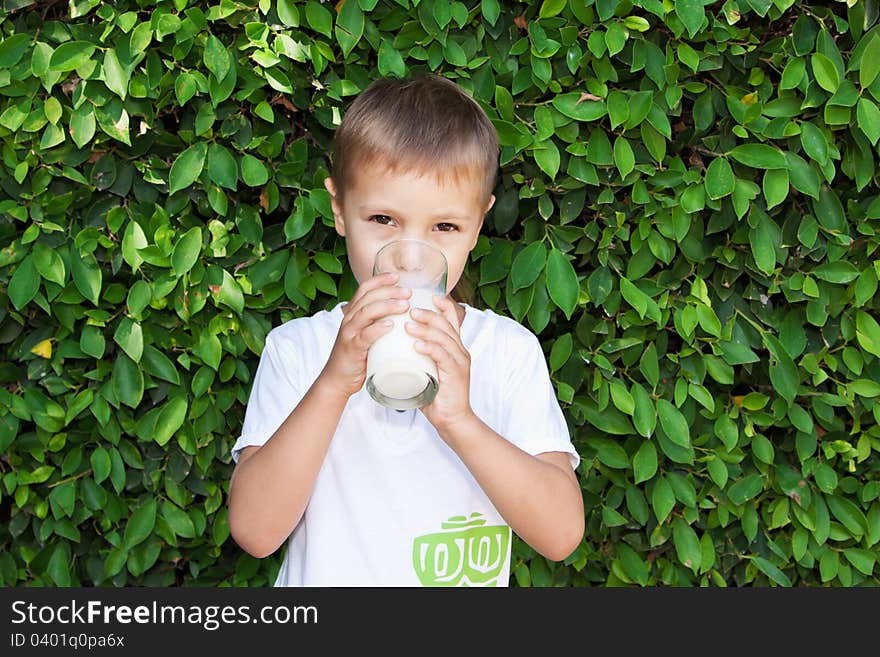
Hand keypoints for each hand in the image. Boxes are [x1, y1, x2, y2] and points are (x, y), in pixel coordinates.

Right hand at [319, 272, 410, 398]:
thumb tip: (404, 314)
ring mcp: (349, 334)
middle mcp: (349, 320)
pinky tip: (390, 325)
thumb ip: (379, 323)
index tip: (397, 276)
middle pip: (368, 297)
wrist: (337, 379)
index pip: (364, 289)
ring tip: (404, 305)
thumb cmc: (357, 356)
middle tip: (408, 292)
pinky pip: (365, 336)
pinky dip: (377, 329)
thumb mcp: (366, 334)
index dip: (380, 280)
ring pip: (367, 313)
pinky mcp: (352, 349)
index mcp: (353, 314)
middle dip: (389, 291)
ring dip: (387, 306)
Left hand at [405, 294, 474, 435]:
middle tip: (409, 309)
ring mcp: (459, 362)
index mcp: (455, 347)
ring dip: (425, 328)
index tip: (424, 296)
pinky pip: (443, 356)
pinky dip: (430, 348)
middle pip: (446, 324)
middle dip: (427, 313)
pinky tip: (417, 345)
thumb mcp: (426, 370)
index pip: (451, 318)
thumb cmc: (437, 396)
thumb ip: (416, 358)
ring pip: (444, 337)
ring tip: (408, 324)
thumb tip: (393, 347)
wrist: (452, 420)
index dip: (440, 305)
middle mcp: (460, 350)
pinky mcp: (456, 374)